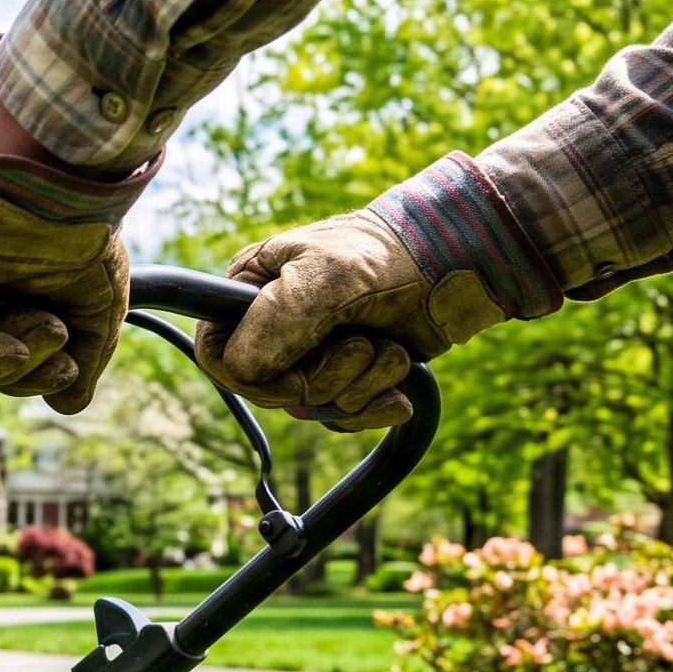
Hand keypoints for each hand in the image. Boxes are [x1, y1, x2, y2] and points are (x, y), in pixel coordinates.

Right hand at [191, 209, 504, 429]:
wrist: (455, 264)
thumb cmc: (386, 256)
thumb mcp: (325, 277)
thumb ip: (275, 321)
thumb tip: (242, 371)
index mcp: (250, 292)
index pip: (217, 354)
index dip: (251, 379)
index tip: (294, 379)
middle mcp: (274, 326)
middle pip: (269, 390)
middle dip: (322, 379)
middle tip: (360, 345)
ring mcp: (312, 352)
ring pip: (311, 406)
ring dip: (359, 385)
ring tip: (387, 347)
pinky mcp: (348, 373)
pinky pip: (344, 415)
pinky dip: (375, 404)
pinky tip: (399, 389)